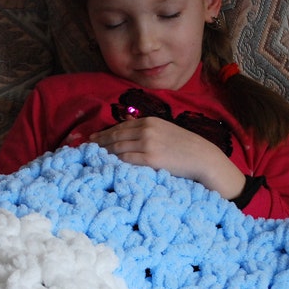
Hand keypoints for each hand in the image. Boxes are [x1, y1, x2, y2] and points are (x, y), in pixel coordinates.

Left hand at [89, 117, 244, 199]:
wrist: (203, 158)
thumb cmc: (186, 148)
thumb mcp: (165, 131)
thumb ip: (146, 128)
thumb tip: (127, 123)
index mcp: (149, 121)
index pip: (120, 127)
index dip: (104, 134)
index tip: (92, 140)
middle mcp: (146, 130)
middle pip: (115, 137)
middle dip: (99, 144)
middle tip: (85, 150)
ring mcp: (148, 144)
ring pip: (118, 148)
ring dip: (103, 154)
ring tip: (91, 159)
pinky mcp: (150, 158)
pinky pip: (126, 160)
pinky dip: (114, 162)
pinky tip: (105, 166)